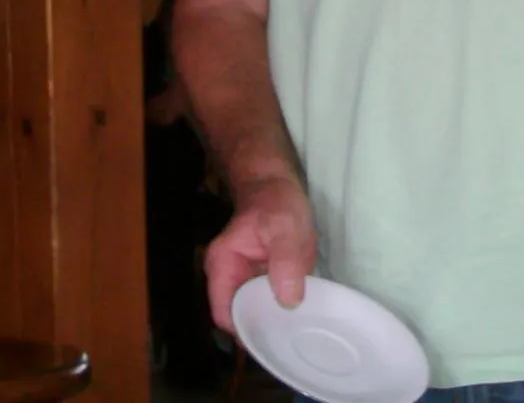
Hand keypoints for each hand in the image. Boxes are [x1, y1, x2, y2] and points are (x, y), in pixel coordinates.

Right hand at [205, 174, 316, 332]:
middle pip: (239, 318)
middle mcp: (228, 278)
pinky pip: (268, 302)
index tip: (272, 339)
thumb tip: (287, 302)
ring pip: (254, 313)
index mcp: (222, 266)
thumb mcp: (284, 227)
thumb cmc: (276, 203)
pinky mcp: (260, 280)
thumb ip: (284, 262)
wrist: (277, 185)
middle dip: (262, 330)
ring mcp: (244, 280)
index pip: (224, 314)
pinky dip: (282, 309)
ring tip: (298, 328)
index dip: (245, 331)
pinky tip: (300, 313)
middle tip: (290, 338)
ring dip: (274, 320)